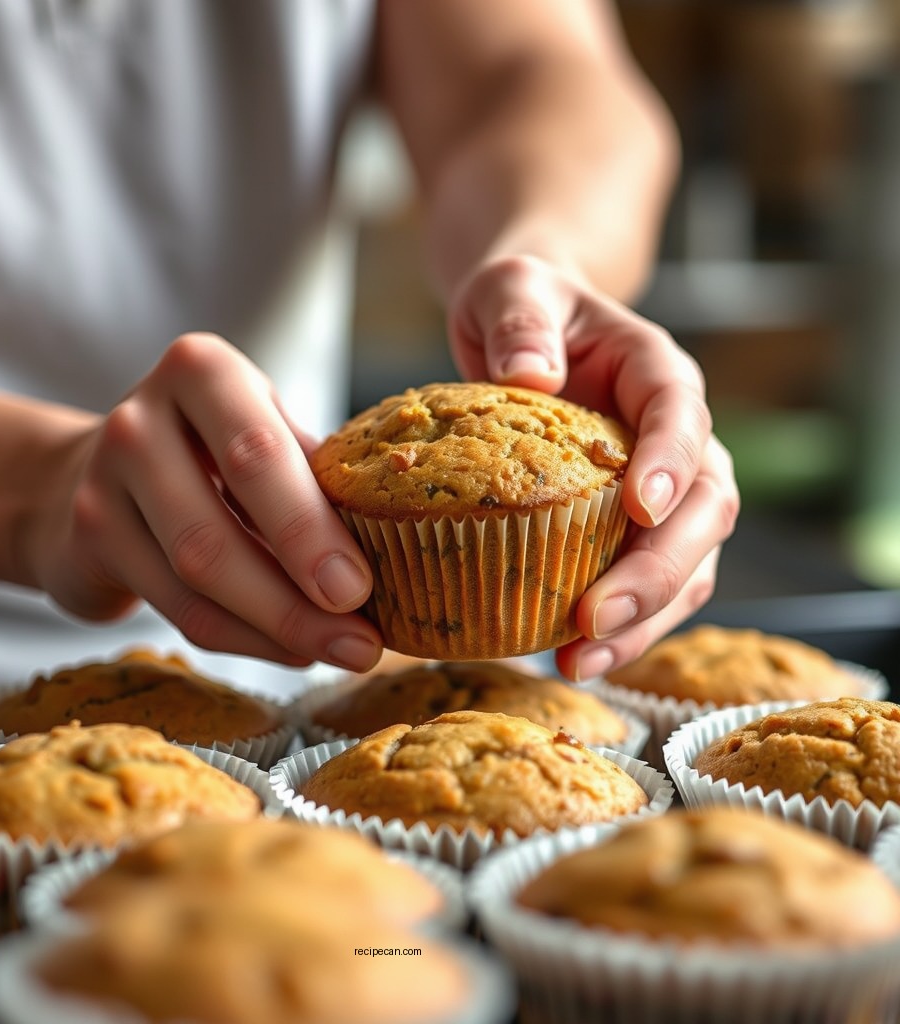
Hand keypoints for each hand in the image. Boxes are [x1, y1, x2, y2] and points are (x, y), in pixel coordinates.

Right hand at [24, 333, 382, 671]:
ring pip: (194, 582)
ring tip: (338, 651)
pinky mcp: (87, 543)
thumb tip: (397, 542)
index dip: (308, 532)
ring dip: (276, 630)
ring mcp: (103, 484)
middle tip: (361, 643)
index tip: (359, 590)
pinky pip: (176, 611)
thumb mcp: (262, 430)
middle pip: (216, 533)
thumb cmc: (210, 449)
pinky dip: (244, 639)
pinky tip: (291, 648)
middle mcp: (140, 421)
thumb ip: (314, 474)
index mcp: (201, 372)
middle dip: (295, 600)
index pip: (259, 457)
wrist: (89, 471)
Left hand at [448, 255, 739, 678]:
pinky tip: (571, 657)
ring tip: (580, 660)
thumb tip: (531, 373)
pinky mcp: (635, 531)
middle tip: (595, 616)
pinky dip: (624, 629)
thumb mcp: (511, 291)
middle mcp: (676, 436)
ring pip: (691, 563)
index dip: (669, 464)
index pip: (681, 416)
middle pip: (703, 507)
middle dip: (657, 570)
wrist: (524, 333)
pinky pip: (652, 587)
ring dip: (645, 619)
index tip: (638, 508)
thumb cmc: (521, 310)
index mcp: (655, 373)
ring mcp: (665, 489)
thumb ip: (522, 320)